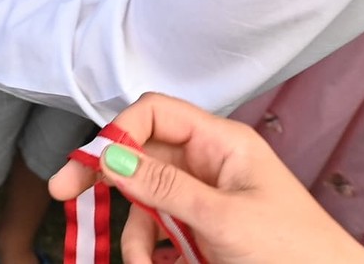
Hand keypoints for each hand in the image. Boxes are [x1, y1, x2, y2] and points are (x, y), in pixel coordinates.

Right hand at [46, 93, 363, 263]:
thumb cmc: (297, 252)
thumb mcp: (224, 219)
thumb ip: (165, 187)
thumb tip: (110, 156)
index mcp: (222, 143)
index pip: (154, 114)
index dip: (117, 133)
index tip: (87, 166)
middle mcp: (210, 163)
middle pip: (141, 156)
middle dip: (108, 181)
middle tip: (66, 197)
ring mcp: (207, 199)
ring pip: (146, 201)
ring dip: (134, 234)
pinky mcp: (205, 232)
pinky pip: (161, 231)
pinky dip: (150, 249)